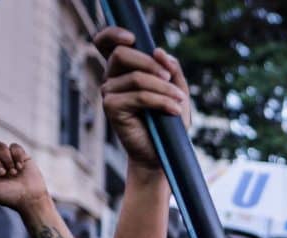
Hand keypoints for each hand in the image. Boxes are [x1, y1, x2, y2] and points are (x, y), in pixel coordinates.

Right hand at [94, 27, 190, 169]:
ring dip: (164, 88)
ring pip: (137, 78)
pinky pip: (139, 96)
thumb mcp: (176, 91)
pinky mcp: (111, 108)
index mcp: (124, 69)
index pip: (107, 42)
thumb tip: (159, 51)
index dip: (113, 33)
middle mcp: (112, 78)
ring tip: (180, 102)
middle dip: (150, 64)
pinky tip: (174, 111)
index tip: (133, 37)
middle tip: (170, 79)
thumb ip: (171, 69)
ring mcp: (109, 93)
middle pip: (122, 54)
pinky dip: (161, 101)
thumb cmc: (168, 122)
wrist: (162, 153)